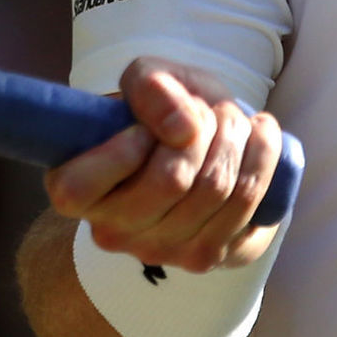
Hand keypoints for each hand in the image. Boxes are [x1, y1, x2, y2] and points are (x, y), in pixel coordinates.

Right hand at [44, 58, 282, 272]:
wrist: (205, 144)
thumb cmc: (164, 111)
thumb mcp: (148, 79)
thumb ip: (150, 87)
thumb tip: (183, 129)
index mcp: (73, 190)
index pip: (81, 187)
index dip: (126, 146)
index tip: (147, 125)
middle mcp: (111, 232)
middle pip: (171, 179)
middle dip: (203, 126)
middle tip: (209, 110)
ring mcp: (160, 251)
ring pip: (215, 188)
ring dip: (237, 137)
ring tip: (235, 119)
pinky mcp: (207, 256)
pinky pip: (247, 203)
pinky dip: (263, 157)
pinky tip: (261, 136)